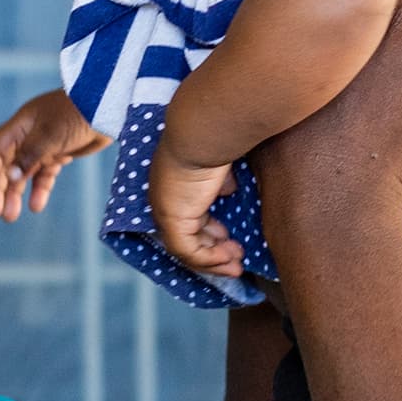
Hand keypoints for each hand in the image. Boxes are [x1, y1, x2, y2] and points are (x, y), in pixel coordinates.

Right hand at [0, 90, 110, 221]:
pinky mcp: (58, 155)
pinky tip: (35, 206)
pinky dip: (39, 191)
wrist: (108, 106)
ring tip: (9, 216)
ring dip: (14, 195)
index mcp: (20, 127)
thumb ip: (30, 155)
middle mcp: (27, 137)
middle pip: (5, 167)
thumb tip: (10, 177)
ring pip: (22, 175)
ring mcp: (43, 147)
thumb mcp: (51, 133)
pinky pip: (44, 176)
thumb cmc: (77, 113)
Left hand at [147, 141, 244, 277]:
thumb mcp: (219, 165)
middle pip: (186, 238)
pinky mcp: (172, 220)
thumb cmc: (213, 143)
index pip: (187, 219)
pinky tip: (229, 258)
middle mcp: (165, 201)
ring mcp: (166, 212)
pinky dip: (210, 260)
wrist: (202, 134)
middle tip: (236, 257)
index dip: (208, 233)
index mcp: (173, 187)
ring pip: (186, 250)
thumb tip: (228, 191)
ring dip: (214, 261)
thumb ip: (220, 180)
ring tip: (236, 265)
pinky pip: (189, 252)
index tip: (228, 238)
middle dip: (213, 251)